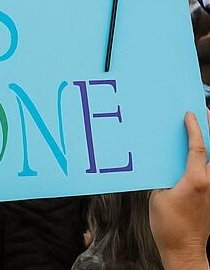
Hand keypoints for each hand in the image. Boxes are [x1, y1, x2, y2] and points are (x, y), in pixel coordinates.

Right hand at [149, 111, 209, 269]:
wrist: (183, 248)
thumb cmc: (168, 224)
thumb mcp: (158, 194)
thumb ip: (164, 174)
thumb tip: (163, 158)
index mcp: (196, 180)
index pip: (198, 147)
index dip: (195, 129)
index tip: (190, 115)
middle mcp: (209, 183)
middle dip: (209, 130)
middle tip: (204, 113)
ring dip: (208, 144)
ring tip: (202, 129)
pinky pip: (208, 171)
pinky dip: (204, 158)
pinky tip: (195, 154)